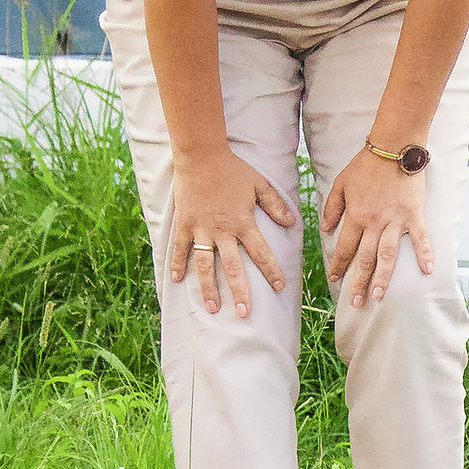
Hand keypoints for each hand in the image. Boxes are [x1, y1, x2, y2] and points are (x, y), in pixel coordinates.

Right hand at [168, 148, 293, 317]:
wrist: (201, 156)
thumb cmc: (232, 169)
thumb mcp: (259, 184)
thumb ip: (275, 204)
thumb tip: (292, 222)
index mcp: (242, 222)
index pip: (260, 252)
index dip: (271, 270)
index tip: (279, 287)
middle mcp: (222, 231)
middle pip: (232, 267)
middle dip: (239, 291)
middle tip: (244, 313)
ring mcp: (201, 229)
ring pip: (204, 264)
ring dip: (208, 287)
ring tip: (212, 308)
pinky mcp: (184, 224)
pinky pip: (180, 248)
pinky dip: (178, 264)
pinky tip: (177, 281)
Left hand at [319, 148, 432, 310]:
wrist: (393, 147)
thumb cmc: (366, 164)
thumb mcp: (341, 182)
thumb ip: (332, 207)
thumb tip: (325, 229)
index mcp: (356, 215)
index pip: (344, 247)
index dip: (338, 264)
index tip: (335, 280)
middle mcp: (375, 222)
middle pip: (365, 258)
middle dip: (360, 282)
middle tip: (357, 303)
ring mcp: (396, 220)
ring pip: (388, 255)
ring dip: (383, 278)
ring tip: (379, 296)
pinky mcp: (414, 214)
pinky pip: (420, 238)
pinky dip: (424, 254)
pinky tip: (427, 271)